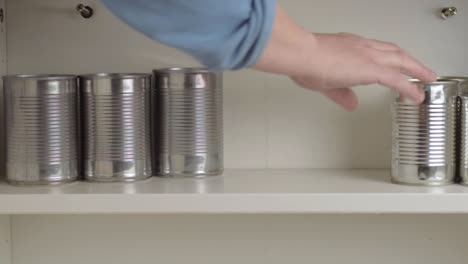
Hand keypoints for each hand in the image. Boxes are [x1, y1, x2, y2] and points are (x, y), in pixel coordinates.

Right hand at [254, 6, 436, 110]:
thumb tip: (351, 103)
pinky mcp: (371, 69)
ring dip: (417, 70)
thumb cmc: (304, 61)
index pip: (376, 50)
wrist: (302, 53)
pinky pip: (397, 80)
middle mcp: (362, 47)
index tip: (394, 64)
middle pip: (395, 52)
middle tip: (421, 70)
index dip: (388, 58)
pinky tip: (416, 95)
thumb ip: (341, 93)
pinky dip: (409, 88)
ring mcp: (368, 56)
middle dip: (409, 61)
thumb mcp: (324, 82)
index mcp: (350, 46)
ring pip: (401, 61)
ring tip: (427, 79)